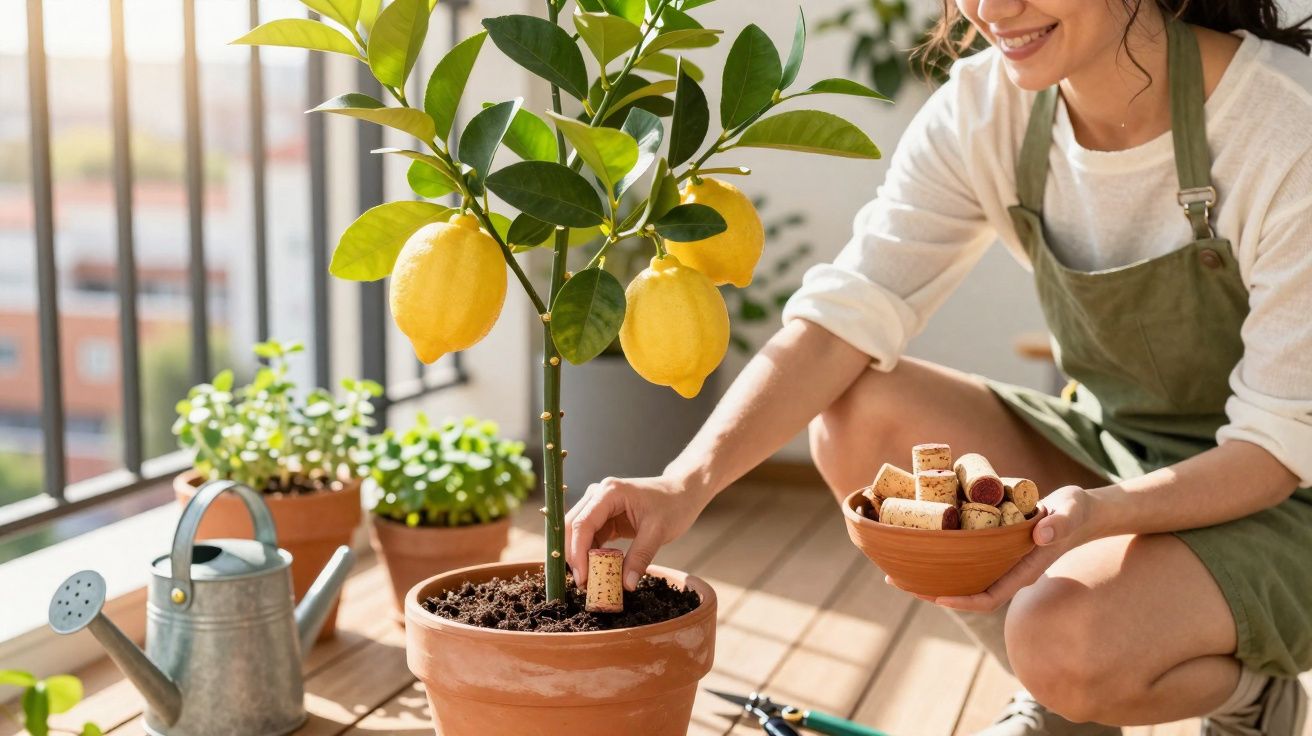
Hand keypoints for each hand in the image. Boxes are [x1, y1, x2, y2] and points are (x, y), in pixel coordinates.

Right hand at [565, 475, 709, 590]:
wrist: (683, 493)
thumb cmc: (674, 505)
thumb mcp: (658, 532)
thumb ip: (640, 557)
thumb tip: (626, 585)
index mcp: (609, 492)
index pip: (583, 524)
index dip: (578, 553)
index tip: (582, 579)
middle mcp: (598, 495)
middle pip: (572, 527)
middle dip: (573, 556)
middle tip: (582, 584)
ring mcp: (600, 505)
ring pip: (578, 534)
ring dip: (580, 557)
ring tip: (589, 582)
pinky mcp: (605, 517)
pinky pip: (590, 538)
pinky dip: (591, 555)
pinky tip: (597, 571)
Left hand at [909, 485, 1100, 611]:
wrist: (1078, 511)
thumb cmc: (1075, 512)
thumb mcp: (1070, 513)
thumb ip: (1060, 524)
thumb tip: (1042, 534)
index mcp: (1022, 571)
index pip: (989, 598)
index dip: (962, 601)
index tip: (936, 597)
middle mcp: (1007, 572)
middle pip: (966, 593)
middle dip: (932, 591)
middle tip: (896, 580)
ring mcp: (1000, 563)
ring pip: (961, 578)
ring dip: (930, 576)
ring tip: (896, 568)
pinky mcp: (993, 550)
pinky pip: (963, 561)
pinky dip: (941, 558)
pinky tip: (920, 548)